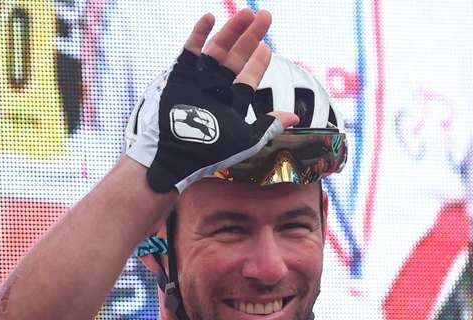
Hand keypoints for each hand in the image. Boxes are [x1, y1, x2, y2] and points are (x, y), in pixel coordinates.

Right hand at [126, 10, 298, 193]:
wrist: (177, 152)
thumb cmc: (211, 151)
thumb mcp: (247, 139)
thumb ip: (269, 125)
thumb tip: (296, 118)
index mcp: (232, 103)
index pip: (248, 77)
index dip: (258, 62)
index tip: (267, 47)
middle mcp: (216, 89)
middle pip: (236, 57)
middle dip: (250, 36)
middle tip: (264, 16)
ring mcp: (198, 80)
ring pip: (217, 48)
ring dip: (231, 30)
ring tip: (246, 14)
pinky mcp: (180, 74)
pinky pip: (190, 49)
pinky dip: (199, 33)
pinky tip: (210, 17)